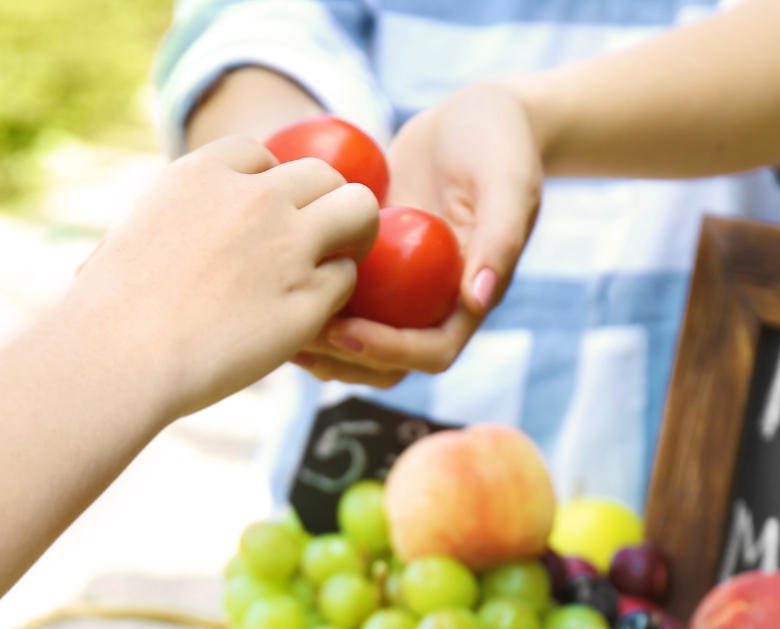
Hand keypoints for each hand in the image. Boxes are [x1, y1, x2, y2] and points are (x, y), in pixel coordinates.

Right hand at [66, 136, 378, 415]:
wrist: (119, 356)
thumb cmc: (109, 310)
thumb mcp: (132, 234)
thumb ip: (173, 220)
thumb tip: (174, 233)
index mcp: (205, 173)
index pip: (261, 154)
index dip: (268, 185)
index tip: (260, 217)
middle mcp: (255, 197)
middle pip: (322, 174)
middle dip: (323, 203)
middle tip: (315, 240)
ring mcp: (288, 245)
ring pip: (358, 211)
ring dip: (353, 236)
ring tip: (335, 265)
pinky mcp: (308, 297)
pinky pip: (345, 279)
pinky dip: (333, 295)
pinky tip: (308, 316)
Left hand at [293, 84, 541, 387]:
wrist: (475, 115)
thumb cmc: (498, 141)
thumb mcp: (507, 180)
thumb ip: (501, 236)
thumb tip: (476, 299)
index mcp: (469, 297)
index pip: (432, 353)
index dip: (388, 352)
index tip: (345, 331)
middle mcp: (432, 302)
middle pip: (387, 362)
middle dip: (343, 358)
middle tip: (298, 335)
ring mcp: (400, 288)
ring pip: (356, 339)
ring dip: (319, 343)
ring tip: (275, 321)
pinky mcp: (373, 264)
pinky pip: (338, 297)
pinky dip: (308, 298)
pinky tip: (272, 283)